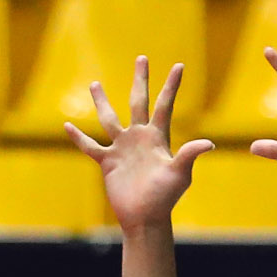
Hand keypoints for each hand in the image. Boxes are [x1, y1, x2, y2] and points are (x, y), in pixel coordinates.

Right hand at [65, 57, 213, 231]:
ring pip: (109, 119)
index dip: (171, 86)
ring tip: (94, 83)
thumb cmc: (165, 198)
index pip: (164, 105)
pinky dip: (79, 138)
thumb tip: (209, 143)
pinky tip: (68, 126)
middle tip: (141, 58)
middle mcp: (139, 138)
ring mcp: (122, 148)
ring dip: (102, 102)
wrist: (145, 217)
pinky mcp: (108, 162)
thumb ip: (189, 155)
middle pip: (138, 101)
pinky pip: (90, 147)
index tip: (179, 65)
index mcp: (157, 137)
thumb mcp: (179, 175)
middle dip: (140, 80)